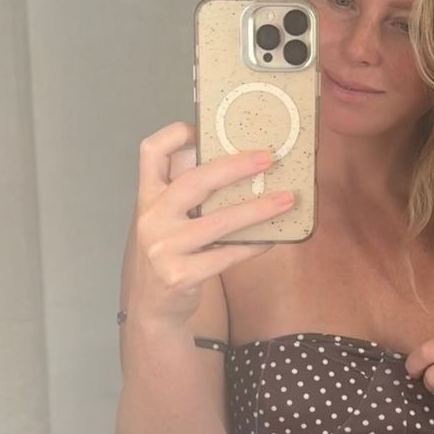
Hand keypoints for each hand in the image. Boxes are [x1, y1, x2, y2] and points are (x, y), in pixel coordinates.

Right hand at [125, 121, 293, 327]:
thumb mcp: (168, 217)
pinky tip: (273, 238)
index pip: (151, 152)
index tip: (205, 128)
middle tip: (268, 159)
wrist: (152, 305)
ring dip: (257, 209)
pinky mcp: (180, 275)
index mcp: (147, 196)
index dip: (176, 134)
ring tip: (286, 200)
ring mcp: (163, 248)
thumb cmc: (169, 252)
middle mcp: (150, 218)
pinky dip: (253, 245)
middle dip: (234, 167)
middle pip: (193, 181)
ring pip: (218, 222)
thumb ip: (188, 192)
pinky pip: (226, 255)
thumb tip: (238, 161)